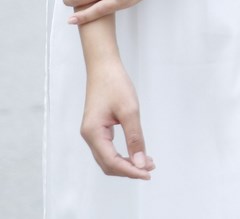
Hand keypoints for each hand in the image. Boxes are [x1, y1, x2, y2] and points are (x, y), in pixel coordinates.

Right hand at [80, 59, 154, 178]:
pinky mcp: (97, 129)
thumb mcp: (129, 110)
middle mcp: (89, 136)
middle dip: (129, 169)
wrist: (103, 66)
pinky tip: (136, 152)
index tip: (148, 173)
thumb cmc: (115, 84)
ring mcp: (92, 133)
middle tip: (150, 168)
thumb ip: (134, 138)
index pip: (111, 162)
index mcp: (93, 133)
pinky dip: (122, 155)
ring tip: (147, 162)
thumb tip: (140, 163)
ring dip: (126, 163)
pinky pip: (108, 150)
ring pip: (108, 159)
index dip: (130, 171)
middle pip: (108, 164)